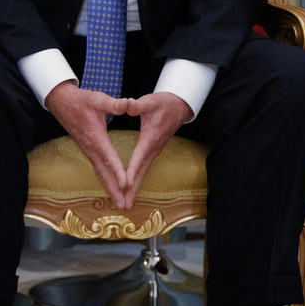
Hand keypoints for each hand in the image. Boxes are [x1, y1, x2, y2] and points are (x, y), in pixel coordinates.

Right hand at [44, 81, 131, 207]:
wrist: (61, 102)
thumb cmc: (81, 100)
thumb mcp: (98, 99)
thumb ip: (115, 104)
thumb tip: (129, 104)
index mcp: (95, 136)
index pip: (108, 157)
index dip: (117, 171)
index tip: (125, 184)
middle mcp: (91, 148)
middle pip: (103, 173)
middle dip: (114, 190)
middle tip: (123, 205)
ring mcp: (88, 151)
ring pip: (100, 173)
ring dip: (109, 189)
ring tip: (119, 203)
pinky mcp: (87, 150)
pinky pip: (97, 169)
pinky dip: (104, 181)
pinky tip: (110, 187)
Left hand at [119, 91, 192, 208]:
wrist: (180, 105)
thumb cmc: (164, 102)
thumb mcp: (149, 101)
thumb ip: (136, 105)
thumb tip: (126, 104)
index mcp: (150, 137)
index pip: (139, 156)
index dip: (132, 170)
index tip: (125, 184)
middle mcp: (153, 148)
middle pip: (142, 172)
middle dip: (133, 189)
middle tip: (124, 205)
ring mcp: (155, 151)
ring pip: (144, 173)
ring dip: (135, 188)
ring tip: (126, 203)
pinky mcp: (154, 151)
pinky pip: (144, 169)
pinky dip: (137, 180)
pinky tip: (131, 189)